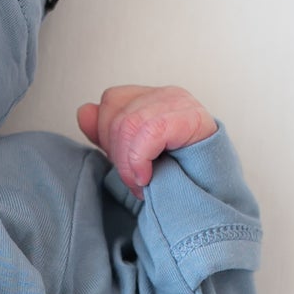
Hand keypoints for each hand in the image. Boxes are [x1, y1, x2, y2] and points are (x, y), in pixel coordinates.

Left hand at [76, 85, 217, 192]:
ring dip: (130, 164)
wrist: (210, 198)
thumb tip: (83, 111)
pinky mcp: (192, 118)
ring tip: (143, 183)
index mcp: (152, 99)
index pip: (111, 101)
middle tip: (134, 182)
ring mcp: (180, 103)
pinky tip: (148, 176)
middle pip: (117, 115)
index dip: (108, 137)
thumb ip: (108, 135)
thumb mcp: (131, 157)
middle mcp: (167, 95)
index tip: (124, 168)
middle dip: (119, 157)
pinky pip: (151, 131)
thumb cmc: (176, 177)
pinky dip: (142, 159)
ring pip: (130, 124)